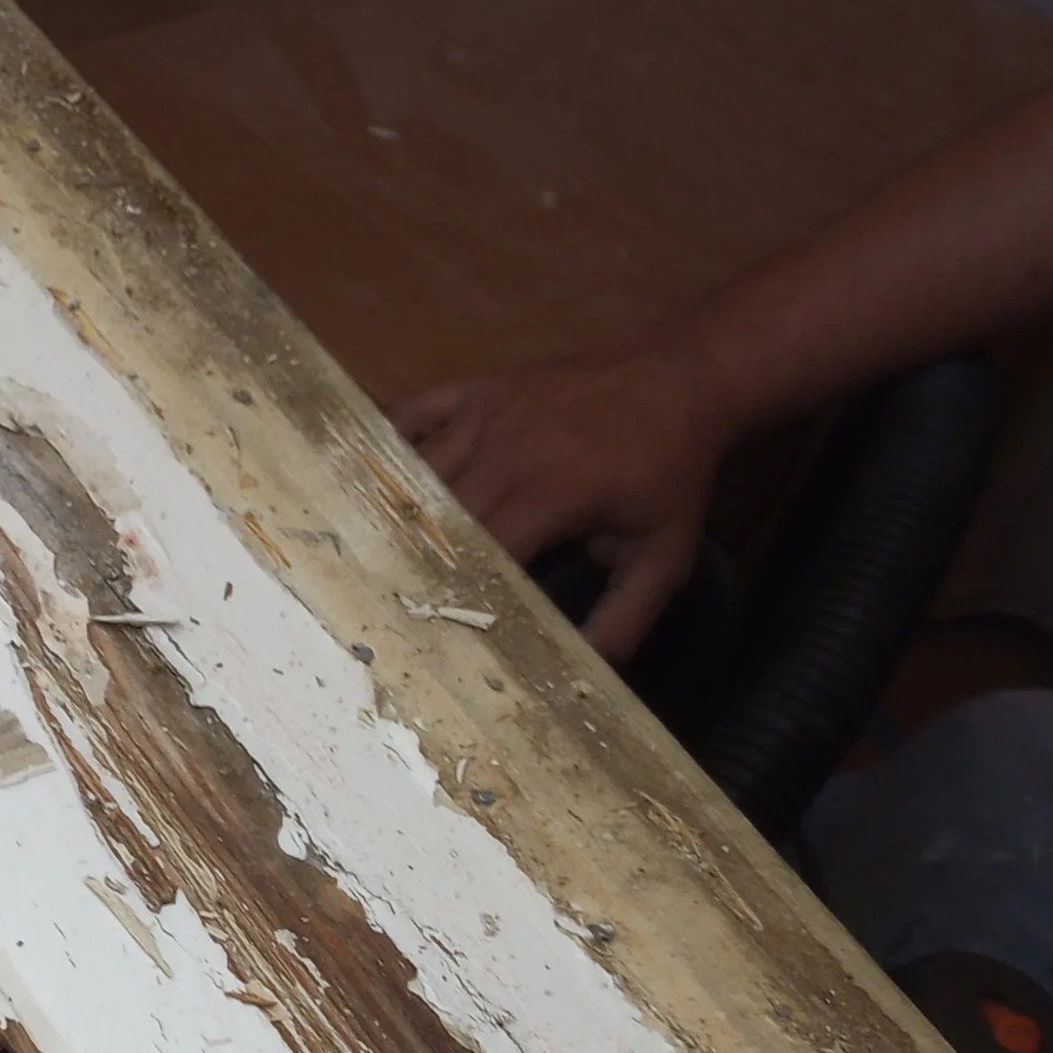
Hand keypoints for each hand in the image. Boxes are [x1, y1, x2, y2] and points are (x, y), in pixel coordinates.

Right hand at [390, 339, 731, 663]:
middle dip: (416, 564)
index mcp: (552, 491)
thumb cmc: (673, 472)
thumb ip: (627, 617)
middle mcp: (508, 448)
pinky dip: (389, 447)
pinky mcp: (478, 387)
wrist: (681, 379)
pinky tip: (371, 480)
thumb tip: (586, 673)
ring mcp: (486, 412)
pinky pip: (412, 413)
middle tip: (389, 606)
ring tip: (371, 557)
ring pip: (416, 471)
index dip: (454, 594)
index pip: (482, 553)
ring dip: (398, 514)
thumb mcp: (666, 555)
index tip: (432, 632)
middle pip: (437, 517)